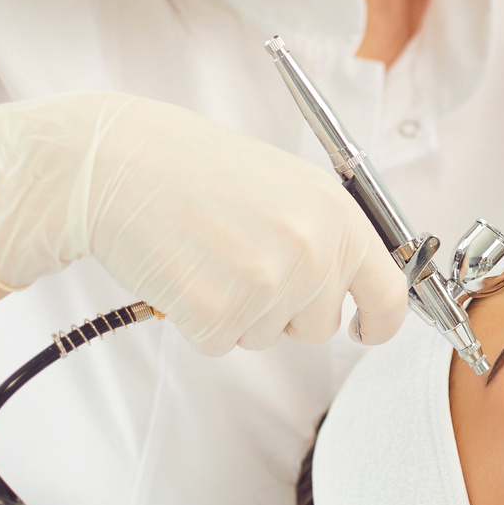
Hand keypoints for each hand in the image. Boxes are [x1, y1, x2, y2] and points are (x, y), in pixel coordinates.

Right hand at [0, 93, 408, 354]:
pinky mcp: (218, 313)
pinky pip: (220, 342)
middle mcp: (313, 251)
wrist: (114, 162)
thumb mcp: (289, 185)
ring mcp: (268, 284)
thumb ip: (331, 234)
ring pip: (267, 336)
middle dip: (287, 309)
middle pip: (322, 326)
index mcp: (338, 216)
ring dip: (238, 309)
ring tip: (208, 253)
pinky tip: (182, 271)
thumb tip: (364, 285)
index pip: (389, 294)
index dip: (380, 323)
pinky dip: (197, 319)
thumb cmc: (196, 169)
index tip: (366, 331)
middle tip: (241, 258)